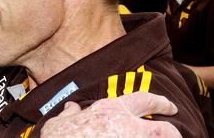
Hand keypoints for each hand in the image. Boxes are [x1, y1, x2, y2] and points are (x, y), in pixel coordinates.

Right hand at [41, 92, 180, 137]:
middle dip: (173, 133)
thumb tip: (71, 108)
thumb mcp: (57, 123)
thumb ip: (68, 114)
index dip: (160, 102)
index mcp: (110, 110)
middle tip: (176, 134)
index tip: (170, 107)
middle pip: (165, 130)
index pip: (143, 100)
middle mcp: (128, 126)